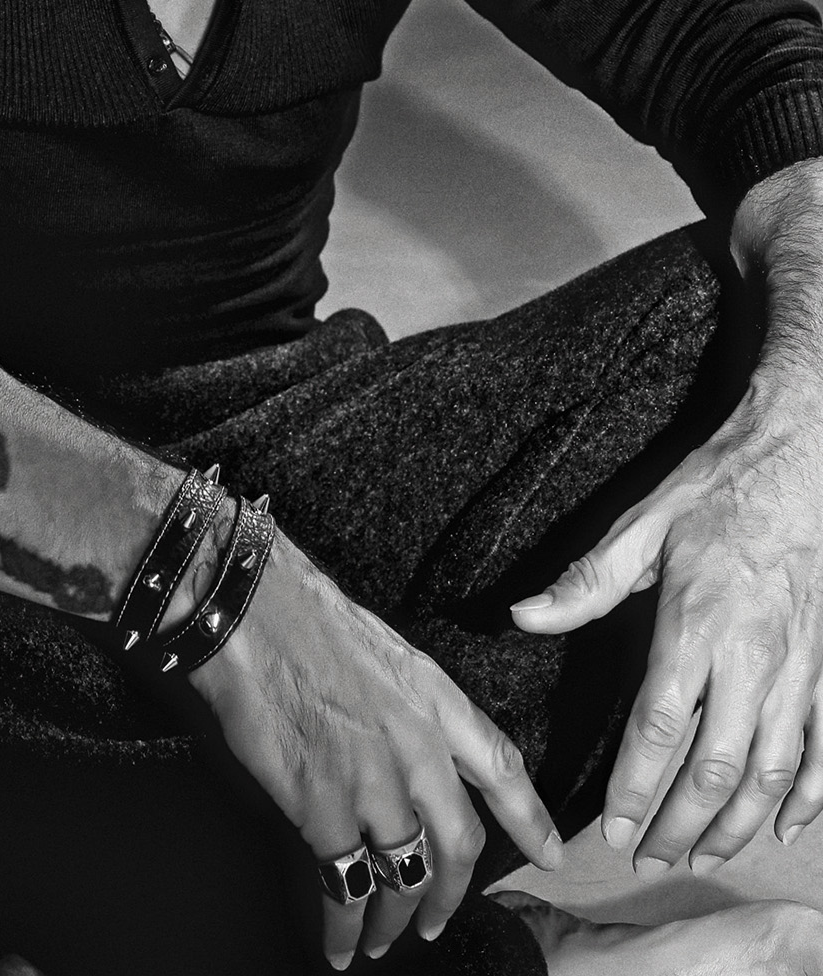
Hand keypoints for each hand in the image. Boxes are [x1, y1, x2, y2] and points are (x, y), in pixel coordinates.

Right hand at [190, 530, 561, 969]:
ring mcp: (373, 783)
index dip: (530, 819)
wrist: (251, 613)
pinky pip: (345, 886)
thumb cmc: (305, 619)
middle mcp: (417, 748)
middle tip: (435, 922)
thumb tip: (408, 753)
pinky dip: (343, 925)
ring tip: (382, 941)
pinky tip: (340, 945)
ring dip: (395, 919)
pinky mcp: (323, 809)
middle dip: (448, 896)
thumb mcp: (385, 651)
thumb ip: (409, 708)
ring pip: (404, 875)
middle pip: (458, 845)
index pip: (501, 767)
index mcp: (435, 700)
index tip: (551, 855)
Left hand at [511, 390, 822, 873]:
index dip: (635, 787)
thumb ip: (584, 582)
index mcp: (695, 623)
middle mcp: (752, 655)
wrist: (797, 460)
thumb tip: (521, 616)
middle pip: (716, 766)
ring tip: (702, 853)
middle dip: (681, 823)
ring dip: (737, 823)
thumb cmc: (713, 492)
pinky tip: (783, 826)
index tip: (612, 826)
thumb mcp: (639, 524)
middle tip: (649, 855)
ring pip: (773, 770)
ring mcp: (798, 667)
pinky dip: (810, 796)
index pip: (659, 726)